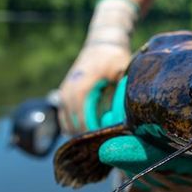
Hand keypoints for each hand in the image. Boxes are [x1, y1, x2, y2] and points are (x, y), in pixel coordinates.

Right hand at [57, 0, 137, 134]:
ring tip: (97, 143)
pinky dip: (74, 127)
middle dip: (88, 136)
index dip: (93, 130)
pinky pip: (65, 118)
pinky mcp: (63, 95)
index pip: (83, 115)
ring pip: (67, 123)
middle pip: (74, 122)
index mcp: (82, 85)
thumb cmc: (114, 57)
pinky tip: (88, 135)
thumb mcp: (123, 70)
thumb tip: (127, 113)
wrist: (101, 43)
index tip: (105, 141)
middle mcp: (69, 90)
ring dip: (80, 134)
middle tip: (104, 148)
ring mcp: (64, 92)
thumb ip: (123, 89)